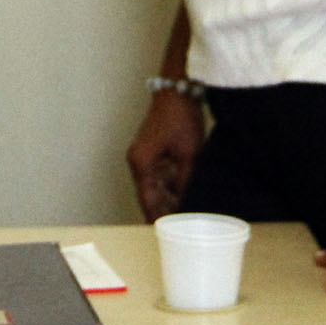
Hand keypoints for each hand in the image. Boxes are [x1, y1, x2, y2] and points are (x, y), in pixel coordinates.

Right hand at [126, 91, 204, 221]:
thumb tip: (186, 203)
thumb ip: (185, 181)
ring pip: (152, 185)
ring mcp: (142, 154)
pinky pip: (156, 174)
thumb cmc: (180, 118)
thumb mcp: (189, 154)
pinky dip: (167, 186)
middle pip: (147, 194)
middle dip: (161, 211)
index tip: (164, 233)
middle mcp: (137, 161)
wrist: (177, 91)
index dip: (155, 217)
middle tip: (176, 229)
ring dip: (165, 199)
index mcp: (141, 163)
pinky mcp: (151, 149)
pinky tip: (181, 194)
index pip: (146, 199)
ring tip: (182, 215)